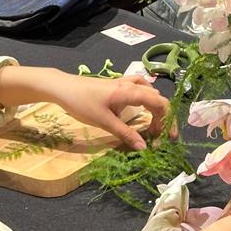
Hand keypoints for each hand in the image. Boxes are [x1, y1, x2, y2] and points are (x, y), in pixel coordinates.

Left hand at [52, 74, 172, 149]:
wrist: (63, 87)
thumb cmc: (82, 103)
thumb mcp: (104, 122)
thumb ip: (125, 134)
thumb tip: (144, 147)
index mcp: (130, 92)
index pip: (160, 103)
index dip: (168, 120)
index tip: (168, 138)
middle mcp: (131, 85)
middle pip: (157, 98)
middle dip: (163, 117)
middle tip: (159, 136)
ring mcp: (124, 83)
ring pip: (149, 92)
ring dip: (155, 108)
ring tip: (152, 124)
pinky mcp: (117, 85)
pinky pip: (139, 88)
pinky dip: (145, 98)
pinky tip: (139, 106)